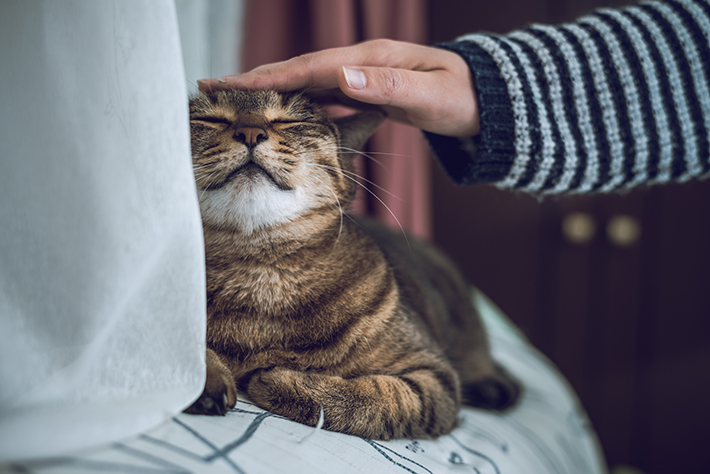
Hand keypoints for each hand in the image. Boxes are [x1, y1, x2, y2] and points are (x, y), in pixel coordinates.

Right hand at [198, 39, 479, 136]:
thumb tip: (341, 77)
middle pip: (298, 70)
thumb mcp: (430, 96)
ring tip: (235, 102)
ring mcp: (362, 75)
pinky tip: (283, 113)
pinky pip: (324, 95)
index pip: (309, 68)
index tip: (228, 84)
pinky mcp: (366, 89)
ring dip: (271, 91)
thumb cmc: (461, 99)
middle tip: (211, 88)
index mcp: (371, 60)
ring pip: (307, 82)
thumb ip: (387, 87)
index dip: (267, 78)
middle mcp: (361, 62)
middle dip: (255, 80)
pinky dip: (298, 103)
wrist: (485, 99)